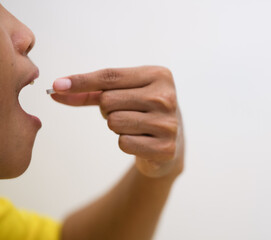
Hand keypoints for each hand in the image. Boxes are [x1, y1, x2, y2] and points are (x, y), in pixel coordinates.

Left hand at [51, 66, 184, 178]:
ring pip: (114, 122)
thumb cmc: (143, 110)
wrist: (172, 140)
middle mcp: (167, 97)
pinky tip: (141, 141)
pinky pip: (124, 143)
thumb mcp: (124, 93)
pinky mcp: (166, 147)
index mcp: (159, 75)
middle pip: (108, 100)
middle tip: (126, 112)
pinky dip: (126, 143)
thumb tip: (56, 90)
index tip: (57, 86)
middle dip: (107, 109)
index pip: (110, 76)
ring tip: (135, 126)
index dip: (81, 81)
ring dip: (116, 127)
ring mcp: (168, 123)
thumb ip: (91, 91)